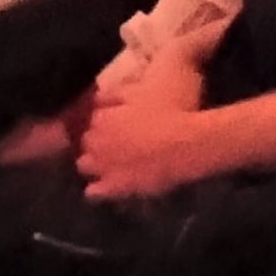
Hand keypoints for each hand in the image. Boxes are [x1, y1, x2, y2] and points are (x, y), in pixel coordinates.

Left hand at [76, 99, 204, 200]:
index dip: (104, 115)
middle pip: (86, 140)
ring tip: (109, 161)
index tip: (115, 115)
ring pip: (85, 165)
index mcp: (103, 116)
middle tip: (114, 136)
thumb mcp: (148, 83)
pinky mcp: (117, 188)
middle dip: (96, 138)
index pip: (91, 116)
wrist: (191, 144)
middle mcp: (96, 142)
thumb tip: (102, 89)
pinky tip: (108, 185)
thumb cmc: (173, 107)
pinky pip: (95, 192)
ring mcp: (104, 167)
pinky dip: (98, 188)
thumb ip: (121, 87)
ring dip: (93, 161)